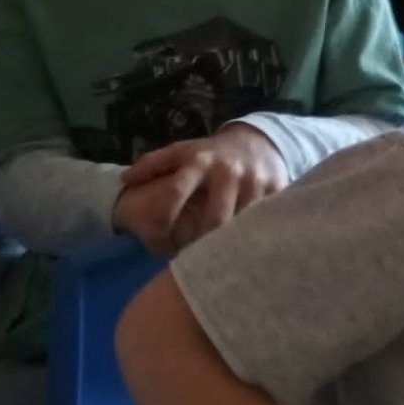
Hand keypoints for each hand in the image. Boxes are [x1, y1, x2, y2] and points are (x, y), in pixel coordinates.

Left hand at [113, 124, 288, 254]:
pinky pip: (264, 223)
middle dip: (204, 243)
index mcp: (200, 160)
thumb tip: (124, 181)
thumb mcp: (184, 151)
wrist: (260, 142)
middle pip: (215, 219)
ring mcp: (256, 182)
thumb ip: (154, 164)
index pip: (176, 191)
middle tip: (196, 262)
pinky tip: (244, 250)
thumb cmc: (213, 154)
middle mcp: (229, 171)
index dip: (165, 218)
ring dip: (229, 245)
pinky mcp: (278, 191)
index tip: (160, 240)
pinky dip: (252, 238)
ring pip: (240, 226)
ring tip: (218, 260)